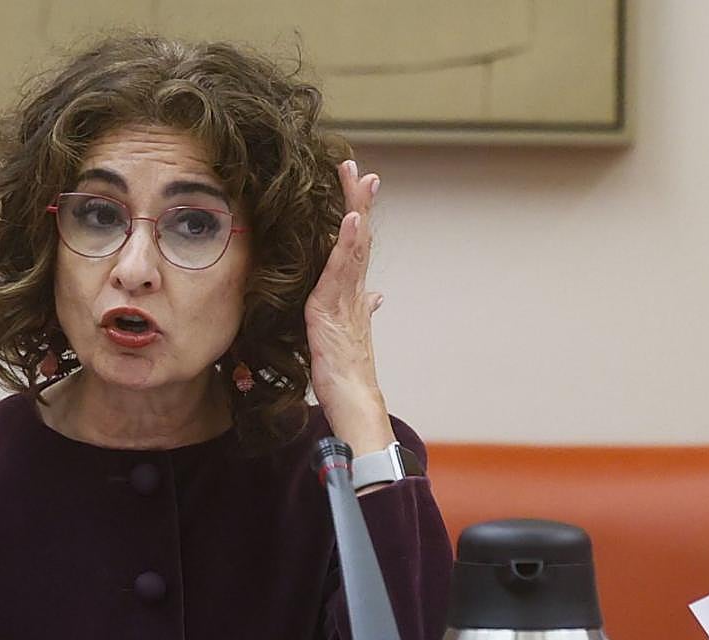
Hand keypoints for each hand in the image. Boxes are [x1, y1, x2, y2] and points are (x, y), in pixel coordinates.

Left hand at [304, 160, 392, 455]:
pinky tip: (349, 219)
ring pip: (353, 246)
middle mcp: (354, 292)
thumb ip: (361, 311)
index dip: (357, 216)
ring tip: (358, 178)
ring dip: (355, 209)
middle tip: (358, 168)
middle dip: (358, 200)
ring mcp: (346, 298)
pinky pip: (340, 270)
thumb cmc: (347, 375)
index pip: (356, 248)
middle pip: (358, 237)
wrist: (354, 402)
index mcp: (353, 296)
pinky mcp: (332, 309)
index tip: (358, 185)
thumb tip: (377, 295)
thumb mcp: (347, 335)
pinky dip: (346, 242)